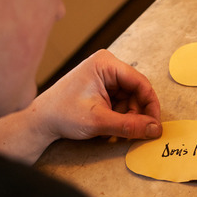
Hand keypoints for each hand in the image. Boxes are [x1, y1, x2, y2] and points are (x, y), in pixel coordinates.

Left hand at [33, 50, 161, 141]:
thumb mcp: (99, 122)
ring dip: (128, 118)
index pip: (141, 83)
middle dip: (137, 114)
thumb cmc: (62, 114)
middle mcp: (107, 66)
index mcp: (106, 64)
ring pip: (131, 99)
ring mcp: (105, 77)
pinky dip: (120, 117)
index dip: (151, 105)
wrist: (40, 121)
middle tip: (135, 132)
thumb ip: (130, 126)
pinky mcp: (102, 88)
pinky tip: (109, 126)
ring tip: (114, 131)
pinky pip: (122, 102)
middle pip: (137, 92)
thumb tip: (156, 129)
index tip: (155, 125)